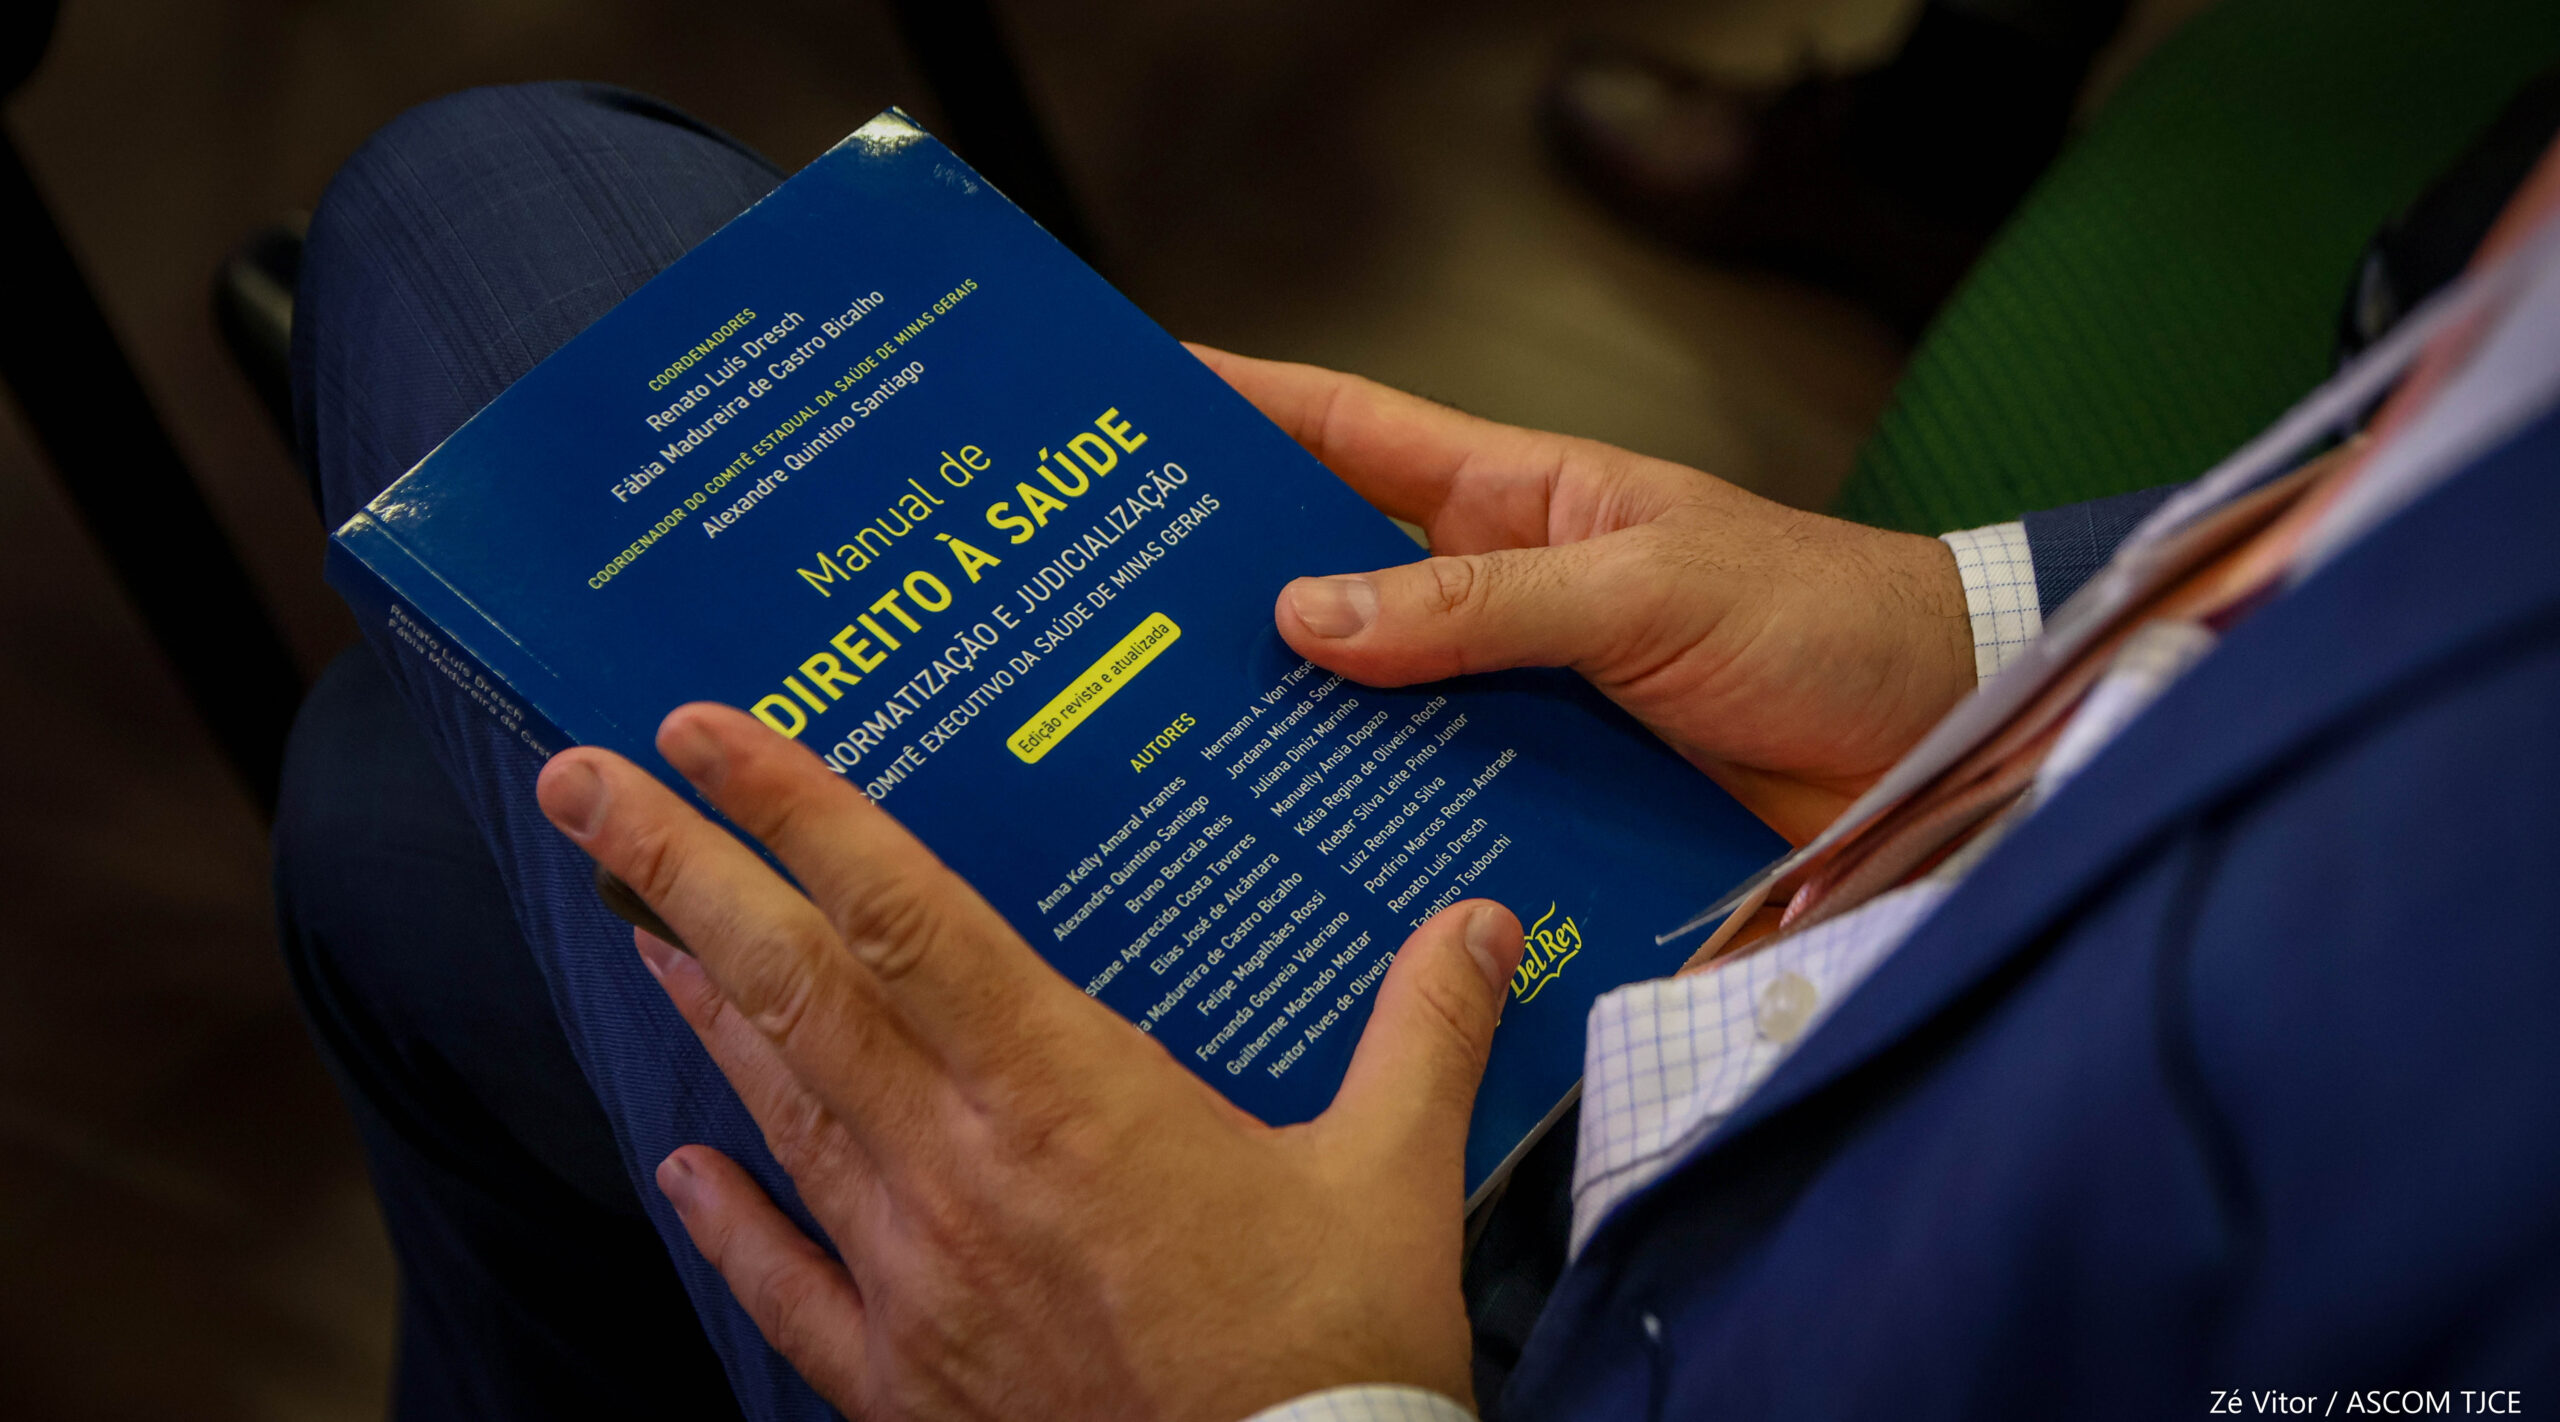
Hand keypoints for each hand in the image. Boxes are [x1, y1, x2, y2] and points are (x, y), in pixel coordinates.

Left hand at [536, 704, 1527, 1420]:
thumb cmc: (1332, 1361)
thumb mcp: (1394, 1179)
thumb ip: (1424, 1033)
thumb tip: (1480, 922)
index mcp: (1069, 1095)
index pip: (904, 915)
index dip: (797, 811)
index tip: (706, 728)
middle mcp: (961, 1170)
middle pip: (795, 990)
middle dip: (678, 873)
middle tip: (582, 786)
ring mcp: (916, 1279)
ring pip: (778, 1110)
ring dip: (702, 1006)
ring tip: (638, 922)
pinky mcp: (907, 1380)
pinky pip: (789, 1286)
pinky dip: (733, 1218)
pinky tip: (683, 1167)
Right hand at [1197, 347, 1976, 844]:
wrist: (1940, 732)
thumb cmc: (1817, 614)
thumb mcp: (1645, 586)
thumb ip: (1484, 601)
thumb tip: (1309, 611)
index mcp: (1515, 500)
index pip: (1348, 433)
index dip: (1241, 407)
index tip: (1132, 403)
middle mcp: (1496, 599)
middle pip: (1331, 586)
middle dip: (1225, 599)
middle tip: (1101, 628)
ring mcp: (1518, 706)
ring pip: (1371, 714)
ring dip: (1291, 738)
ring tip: (1169, 766)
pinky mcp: (1551, 802)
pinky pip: (1442, 813)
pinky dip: (1381, 839)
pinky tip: (1306, 873)